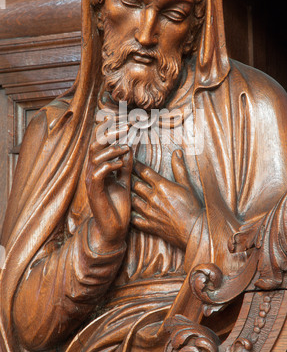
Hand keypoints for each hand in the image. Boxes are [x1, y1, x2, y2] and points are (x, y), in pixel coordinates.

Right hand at [85, 126, 132, 246]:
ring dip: (112, 149)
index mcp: (100, 168)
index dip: (110, 130)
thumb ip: (126, 166)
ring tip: (126, 148)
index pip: (102, 144)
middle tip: (126, 127)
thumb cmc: (118, 206)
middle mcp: (93, 172)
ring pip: (95, 157)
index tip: (126, 122)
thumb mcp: (125, 181)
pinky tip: (120, 165)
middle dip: (110, 133)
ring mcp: (92, 182)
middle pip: (96, 145)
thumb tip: (129, 147)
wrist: (114, 229)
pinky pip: (97, 174)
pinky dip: (109, 166)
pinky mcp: (94, 193)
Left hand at [131, 149, 201, 249]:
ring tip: (124, 192)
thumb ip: (179, 168)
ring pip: (132, 201)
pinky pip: (134, 219)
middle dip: (129, 179)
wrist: (194, 230)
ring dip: (129, 196)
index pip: (144, 171)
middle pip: (135, 185)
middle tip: (124, 175)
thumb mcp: (187, 185)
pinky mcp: (149, 225)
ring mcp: (149, 212)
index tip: (130, 161)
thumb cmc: (193, 207)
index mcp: (162, 186)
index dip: (136, 165)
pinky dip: (130, 215)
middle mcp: (153, 197)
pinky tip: (127, 212)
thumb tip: (177, 152)